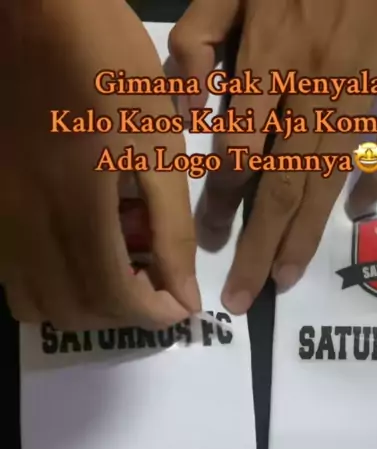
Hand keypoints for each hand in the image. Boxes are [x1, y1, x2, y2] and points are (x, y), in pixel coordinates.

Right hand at [0, 0, 199, 329]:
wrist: (30, 14)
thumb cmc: (105, 64)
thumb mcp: (156, 142)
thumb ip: (171, 229)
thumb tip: (185, 296)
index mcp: (75, 207)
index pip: (114, 299)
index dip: (153, 315)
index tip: (180, 304)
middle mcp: (26, 226)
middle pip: (74, 312)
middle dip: (123, 313)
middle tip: (154, 283)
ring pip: (37, 303)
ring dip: (85, 305)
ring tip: (118, 268)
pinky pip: (14, 279)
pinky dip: (51, 286)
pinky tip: (78, 251)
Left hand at [170, 0, 376, 313]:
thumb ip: (198, 38)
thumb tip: (184, 107)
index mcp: (270, 57)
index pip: (240, 151)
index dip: (221, 203)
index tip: (205, 242)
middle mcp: (317, 85)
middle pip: (285, 185)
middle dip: (261, 249)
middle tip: (242, 299)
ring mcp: (366, 86)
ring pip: (332, 180)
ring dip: (308, 236)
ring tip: (287, 280)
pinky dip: (375, 183)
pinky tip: (358, 215)